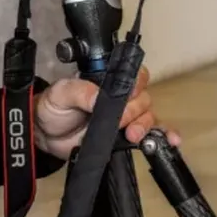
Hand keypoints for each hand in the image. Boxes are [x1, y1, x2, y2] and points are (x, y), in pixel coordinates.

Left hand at [33, 66, 180, 159]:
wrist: (45, 136)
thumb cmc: (52, 108)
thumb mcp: (61, 93)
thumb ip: (80, 91)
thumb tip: (101, 97)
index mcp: (107, 80)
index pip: (133, 75)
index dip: (135, 85)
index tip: (128, 96)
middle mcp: (120, 97)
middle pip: (143, 98)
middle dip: (135, 111)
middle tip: (120, 121)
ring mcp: (124, 117)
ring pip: (149, 116)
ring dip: (145, 126)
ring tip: (132, 135)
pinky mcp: (125, 137)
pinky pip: (151, 134)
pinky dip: (163, 136)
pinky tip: (170, 140)